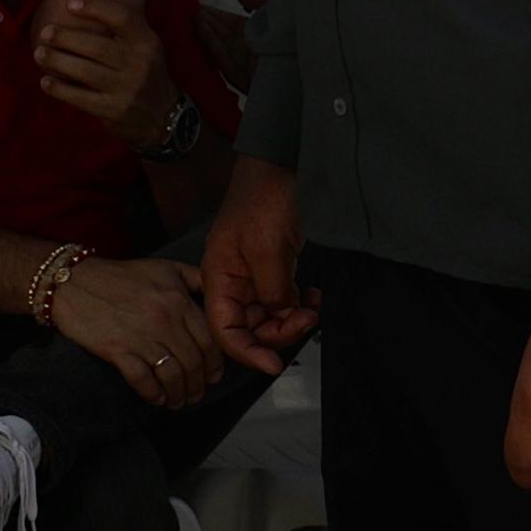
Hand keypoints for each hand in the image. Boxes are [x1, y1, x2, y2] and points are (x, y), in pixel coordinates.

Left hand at [31, 0, 178, 148]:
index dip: (96, 8)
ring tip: (39, 53)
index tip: (70, 3)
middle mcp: (139, 64)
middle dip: (66, 38)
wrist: (161, 115)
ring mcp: (126, 89)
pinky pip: (80, 97)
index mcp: (147, 42)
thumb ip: (120, 31)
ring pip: (85, 71)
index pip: (122, 18)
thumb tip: (76, 7)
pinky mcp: (112, 110)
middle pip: (97, 46)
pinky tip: (46, 81)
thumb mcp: (144, 47)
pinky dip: (59, 89)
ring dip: (57, 61)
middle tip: (45, 32)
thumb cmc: (142, 72)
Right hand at [49, 256, 222, 411]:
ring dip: (179, 393)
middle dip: (199, 384)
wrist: (73, 281)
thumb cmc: (121, 275)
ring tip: (179, 402)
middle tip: (198, 394)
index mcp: (179, 301)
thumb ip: (198, 279)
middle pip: (193, 361)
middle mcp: (165, 320)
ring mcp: (141, 336)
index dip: (215, 363)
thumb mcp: (167, 268)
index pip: (210, 340)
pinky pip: (142, 379)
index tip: (215, 376)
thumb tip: (219, 296)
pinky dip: (153, 393)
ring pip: (172, 374)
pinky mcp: (116, 350)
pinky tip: (158, 399)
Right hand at [202, 156, 320, 373]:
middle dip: (278, 331)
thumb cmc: (265, 200)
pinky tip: (312, 295)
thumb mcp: (268, 249)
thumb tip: (279, 315)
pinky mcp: (272, 265)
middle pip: (248, 326)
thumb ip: (271, 290)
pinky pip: (281, 297)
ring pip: (268, 314)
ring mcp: (252, 273)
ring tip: (313, 305)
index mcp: (218, 279)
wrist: (282, 166)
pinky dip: (297, 302)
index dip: (248, 352)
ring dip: (291, 318)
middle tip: (307, 319)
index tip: (275, 365)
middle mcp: (231, 280)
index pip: (225, 331)